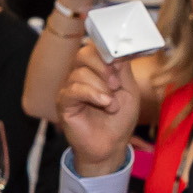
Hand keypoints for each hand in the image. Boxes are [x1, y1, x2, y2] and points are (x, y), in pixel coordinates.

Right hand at [56, 51, 141, 173]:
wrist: (111, 145)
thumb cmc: (119, 119)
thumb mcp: (129, 90)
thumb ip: (123, 68)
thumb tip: (118, 50)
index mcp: (96, 69)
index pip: (95, 47)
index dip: (108, 52)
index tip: (119, 66)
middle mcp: (80, 75)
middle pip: (84, 53)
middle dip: (103, 67)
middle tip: (115, 85)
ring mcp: (70, 88)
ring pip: (80, 73)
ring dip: (102, 88)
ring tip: (111, 105)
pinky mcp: (63, 102)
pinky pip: (73, 90)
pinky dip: (92, 94)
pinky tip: (104, 104)